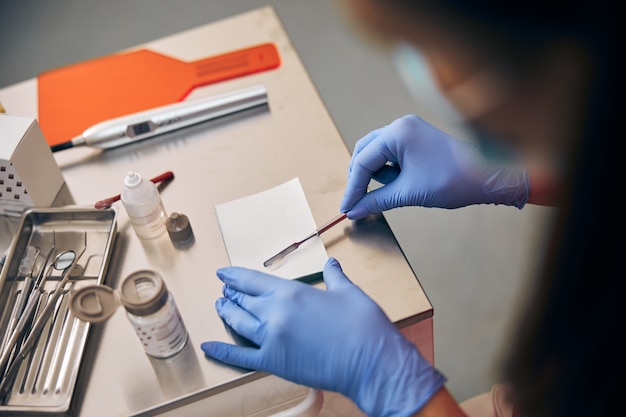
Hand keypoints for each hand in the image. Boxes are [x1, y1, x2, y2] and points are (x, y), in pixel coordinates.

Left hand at [201, 258, 445, 416]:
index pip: (253, 279)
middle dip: (231, 294)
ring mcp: (271, 339)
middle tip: (223, 290)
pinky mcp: (274, 362)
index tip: (224, 273)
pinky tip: (209, 347)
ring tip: (220, 306)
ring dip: (227, 313)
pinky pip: (240, 357)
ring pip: (239, 324)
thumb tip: (332, 265)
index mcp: (291, 292)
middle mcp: (275, 313)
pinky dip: (222, 352)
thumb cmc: (363, 325)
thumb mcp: (348, 292)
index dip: (235, 275)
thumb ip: (334, 277)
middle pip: (243, 300)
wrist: (372, 362)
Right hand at [340, 115, 528, 218]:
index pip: (362, 162)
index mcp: (396, 133)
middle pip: (365, 152)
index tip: (347, 208)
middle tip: (359, 202)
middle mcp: (400, 126)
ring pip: (378, 154)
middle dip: (361, 178)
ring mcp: (409, 130)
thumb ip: (376, 200)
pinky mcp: (417, 139)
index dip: (353, 188)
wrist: (488, 176)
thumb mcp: (408, 193)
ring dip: (378, 175)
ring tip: (395, 190)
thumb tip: (353, 211)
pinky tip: (401, 184)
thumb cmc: (452, 180)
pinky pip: (392, 154)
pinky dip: (391, 171)